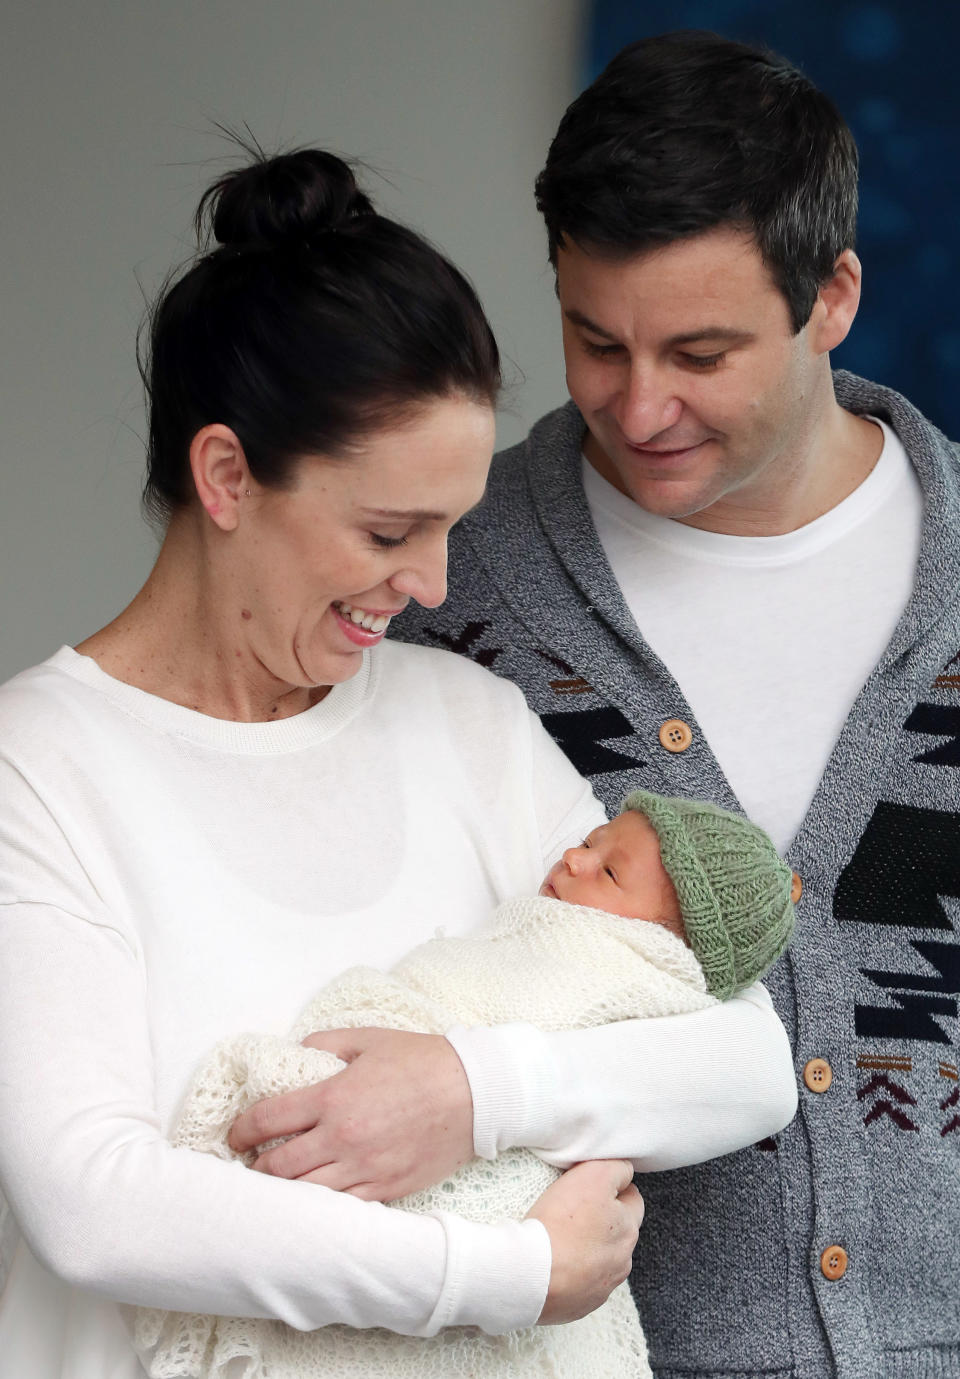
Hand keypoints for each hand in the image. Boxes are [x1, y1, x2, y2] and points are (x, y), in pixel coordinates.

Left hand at [226, 1027, 474, 1201]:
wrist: (476, 1094)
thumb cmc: (423, 1061)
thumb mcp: (370, 1038)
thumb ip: (325, 1043)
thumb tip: (296, 1053)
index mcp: (334, 1097)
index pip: (269, 1119)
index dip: (242, 1130)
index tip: (235, 1135)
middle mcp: (343, 1138)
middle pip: (279, 1167)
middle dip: (256, 1168)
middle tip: (251, 1164)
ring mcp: (364, 1169)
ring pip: (305, 1196)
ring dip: (283, 1192)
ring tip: (276, 1186)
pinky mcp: (386, 1190)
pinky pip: (341, 1209)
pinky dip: (321, 1206)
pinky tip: (314, 1198)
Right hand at [526, 1160, 643, 1324]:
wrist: (530, 1274)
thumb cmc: (559, 1221)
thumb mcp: (592, 1176)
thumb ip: (616, 1169)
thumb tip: (625, 1172)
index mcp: (628, 1230)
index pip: (633, 1200)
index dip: (613, 1188)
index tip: (591, 1187)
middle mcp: (622, 1261)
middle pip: (617, 1232)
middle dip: (602, 1220)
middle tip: (573, 1210)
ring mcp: (601, 1287)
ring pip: (600, 1259)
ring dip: (587, 1249)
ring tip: (559, 1239)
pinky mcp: (579, 1305)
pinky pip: (580, 1284)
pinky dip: (571, 1273)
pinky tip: (552, 1263)